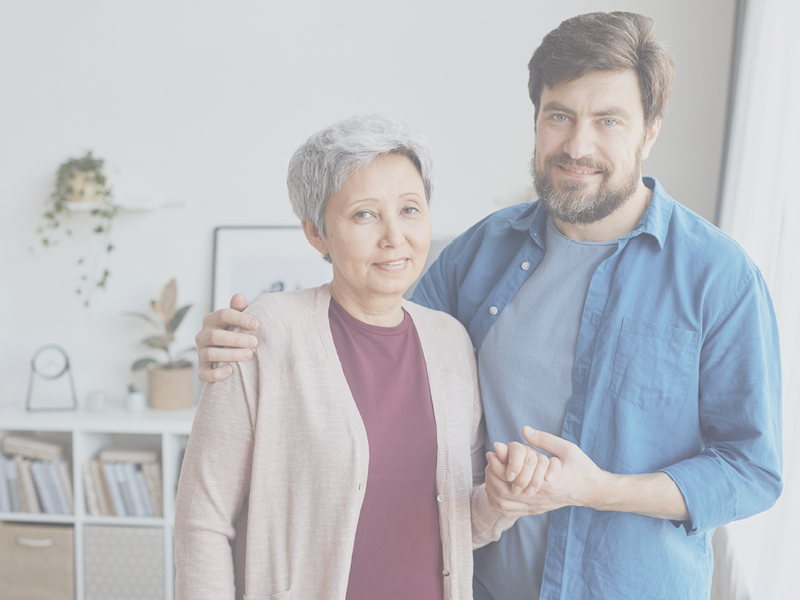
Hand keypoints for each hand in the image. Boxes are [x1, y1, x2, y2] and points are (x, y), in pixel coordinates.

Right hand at [196, 294, 257, 381]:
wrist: (228, 352)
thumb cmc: (235, 332)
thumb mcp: (238, 320)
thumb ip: (239, 309)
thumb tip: (239, 296)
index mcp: (211, 320)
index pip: (222, 315)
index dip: (239, 318)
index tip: (256, 324)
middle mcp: (202, 336)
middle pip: (214, 336)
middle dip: (236, 339)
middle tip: (254, 343)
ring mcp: (200, 353)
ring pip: (210, 354)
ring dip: (230, 354)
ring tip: (249, 355)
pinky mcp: (202, 369)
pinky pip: (203, 374)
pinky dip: (216, 373)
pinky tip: (231, 371)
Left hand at [485, 426, 602, 516]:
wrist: (592, 490)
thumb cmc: (581, 468)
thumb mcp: (566, 449)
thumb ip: (545, 439)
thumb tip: (524, 429)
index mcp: (547, 483)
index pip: (512, 477)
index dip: (499, 464)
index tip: (495, 451)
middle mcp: (539, 498)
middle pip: (503, 493)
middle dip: (491, 475)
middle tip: (491, 459)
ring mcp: (537, 507)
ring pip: (504, 505)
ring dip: (492, 489)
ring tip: (492, 472)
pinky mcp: (536, 510)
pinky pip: (510, 512)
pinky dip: (498, 502)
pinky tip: (495, 488)